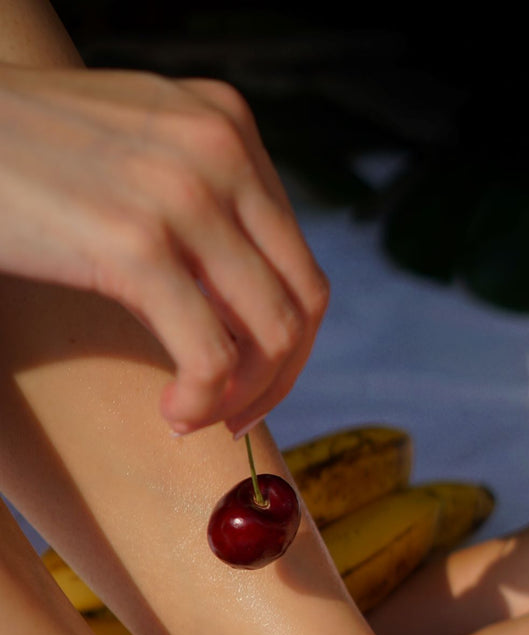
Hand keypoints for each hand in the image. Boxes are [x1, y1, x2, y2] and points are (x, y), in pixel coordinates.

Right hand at [0, 63, 327, 433]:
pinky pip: (212, 357)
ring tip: (195, 417)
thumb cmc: (22, 153)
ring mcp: (184, 194)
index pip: (297, 260)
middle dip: (277, 377)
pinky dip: (202, 403)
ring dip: (243, 397)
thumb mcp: (136, 149)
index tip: (249, 382)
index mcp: (228, 124)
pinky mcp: (136, 245)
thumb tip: (240, 295)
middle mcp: (221, 149)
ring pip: (271, 335)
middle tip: (235, 416)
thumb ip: (198, 194)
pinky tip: (172, 415)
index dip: (286, 340)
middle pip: (302, 300)